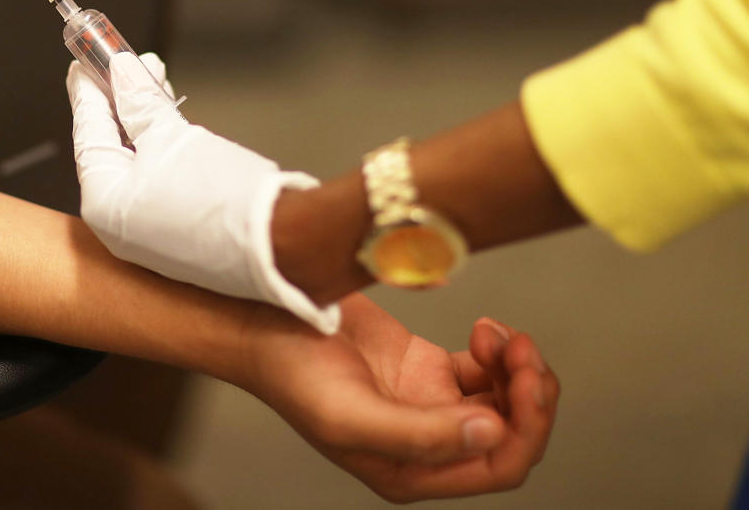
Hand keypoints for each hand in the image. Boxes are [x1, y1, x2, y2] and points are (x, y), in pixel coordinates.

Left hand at [67, 51, 339, 332]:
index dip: (88, 92)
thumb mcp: (172, 138)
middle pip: (113, 148)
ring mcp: (151, 233)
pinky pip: (161, 181)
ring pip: (139, 162)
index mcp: (103, 204)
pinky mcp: (182, 234)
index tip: (83, 63)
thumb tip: (121, 72)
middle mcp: (120, 225)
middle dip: (122, 100)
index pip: (88, 134)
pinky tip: (172, 120)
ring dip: (146, 118)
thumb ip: (140, 104)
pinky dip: (163, 147)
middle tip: (124, 62)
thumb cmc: (222, 200)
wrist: (282, 245)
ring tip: (154, 78)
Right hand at [245, 295, 558, 501]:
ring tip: (500, 335)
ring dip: (516, 368)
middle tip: (524, 352)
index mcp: (410, 470)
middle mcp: (426, 443)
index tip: (525, 381)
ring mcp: (428, 403)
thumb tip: (492, 434)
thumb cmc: (290, 372)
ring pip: (504, 400)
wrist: (262, 320)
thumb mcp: (349, 415)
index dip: (525, 429)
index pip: (497, 466)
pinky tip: (484, 328)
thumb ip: (422, 435)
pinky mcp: (426, 367)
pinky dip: (496, 348)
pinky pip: (484, 368)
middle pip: (511, 433)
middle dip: (528, 395)